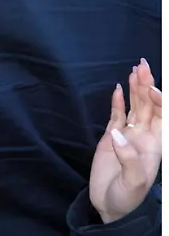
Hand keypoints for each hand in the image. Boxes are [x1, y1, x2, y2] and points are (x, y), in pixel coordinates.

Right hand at [89, 58, 161, 223]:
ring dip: (135, 89)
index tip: (151, 88)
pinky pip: (116, 115)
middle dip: (147, 85)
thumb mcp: (133, 181)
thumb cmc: (127, 197)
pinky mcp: (111, 138)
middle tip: (143, 64)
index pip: (162, 116)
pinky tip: (118, 89)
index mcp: (155, 145)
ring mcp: (128, 136)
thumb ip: (129, 157)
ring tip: (135, 69)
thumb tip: (118, 133)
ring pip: (135, 107)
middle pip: (149, 106)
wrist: (110, 207)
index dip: (159, 101)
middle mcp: (144, 137)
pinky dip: (118, 102)